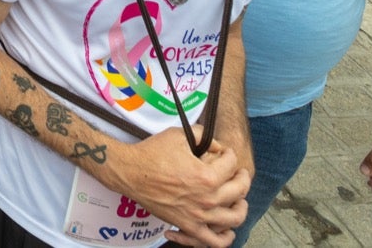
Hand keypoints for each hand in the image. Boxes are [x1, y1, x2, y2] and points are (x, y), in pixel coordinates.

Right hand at [111, 133, 250, 247]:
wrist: (130, 173)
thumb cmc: (152, 154)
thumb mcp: (179, 135)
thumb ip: (203, 136)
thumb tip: (217, 146)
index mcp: (207, 177)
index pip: (232, 163)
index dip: (229, 153)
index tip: (224, 152)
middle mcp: (207, 199)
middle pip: (240, 189)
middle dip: (241, 176)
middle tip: (237, 171)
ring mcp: (199, 216)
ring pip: (235, 217)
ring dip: (241, 205)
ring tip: (238, 198)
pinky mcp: (188, 226)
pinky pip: (214, 242)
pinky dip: (224, 237)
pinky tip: (225, 228)